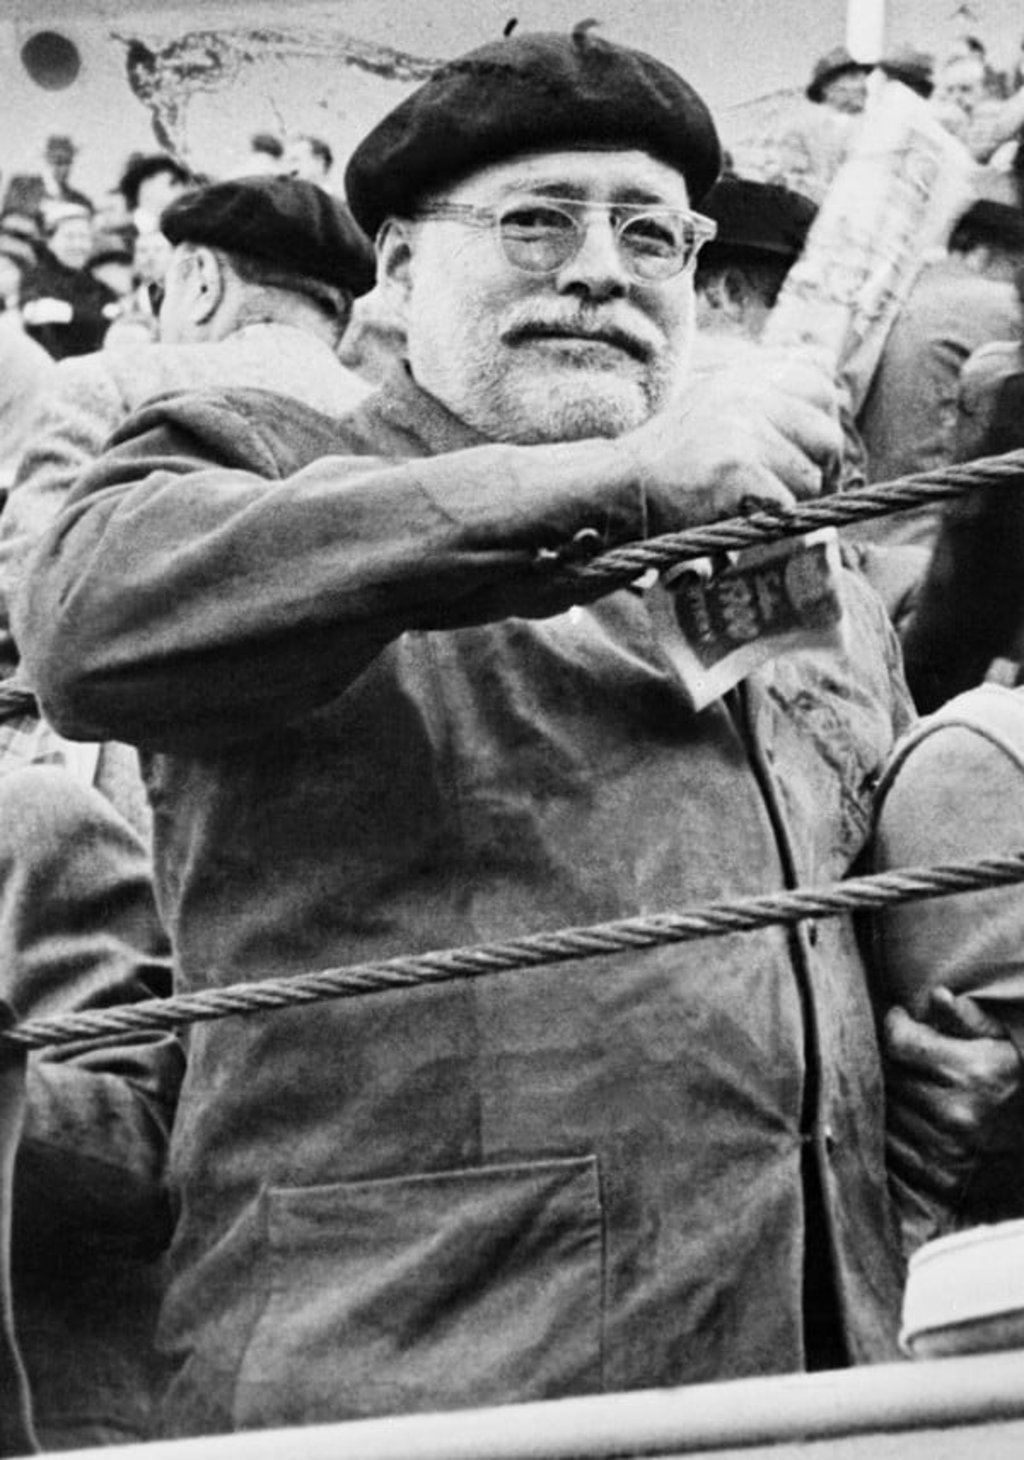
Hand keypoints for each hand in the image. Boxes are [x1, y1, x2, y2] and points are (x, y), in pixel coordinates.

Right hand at [618, 348, 841, 532]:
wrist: (619, 486)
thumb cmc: (667, 457)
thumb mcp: (711, 402)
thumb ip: (759, 392)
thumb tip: (824, 373)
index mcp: (744, 375)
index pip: (821, 385)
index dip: (821, 425)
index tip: (807, 454)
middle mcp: (748, 394)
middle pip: (826, 435)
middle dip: (817, 469)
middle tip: (794, 493)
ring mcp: (744, 428)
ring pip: (810, 477)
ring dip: (790, 502)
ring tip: (754, 506)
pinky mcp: (739, 467)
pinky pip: (786, 505)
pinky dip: (768, 522)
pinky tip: (740, 517)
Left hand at [884, 988, 1023, 1203]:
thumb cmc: (1018, 1082)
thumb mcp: (1004, 1043)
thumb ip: (968, 1019)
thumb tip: (937, 996)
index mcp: (971, 1072)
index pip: (898, 1041)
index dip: (896, 1025)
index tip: (902, 1021)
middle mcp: (955, 1112)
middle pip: (886, 1073)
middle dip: (893, 1059)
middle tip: (908, 1055)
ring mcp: (945, 1149)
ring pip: (884, 1109)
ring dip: (890, 1094)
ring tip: (913, 1086)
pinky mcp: (938, 1179)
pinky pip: (890, 1146)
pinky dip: (894, 1130)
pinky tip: (913, 1119)